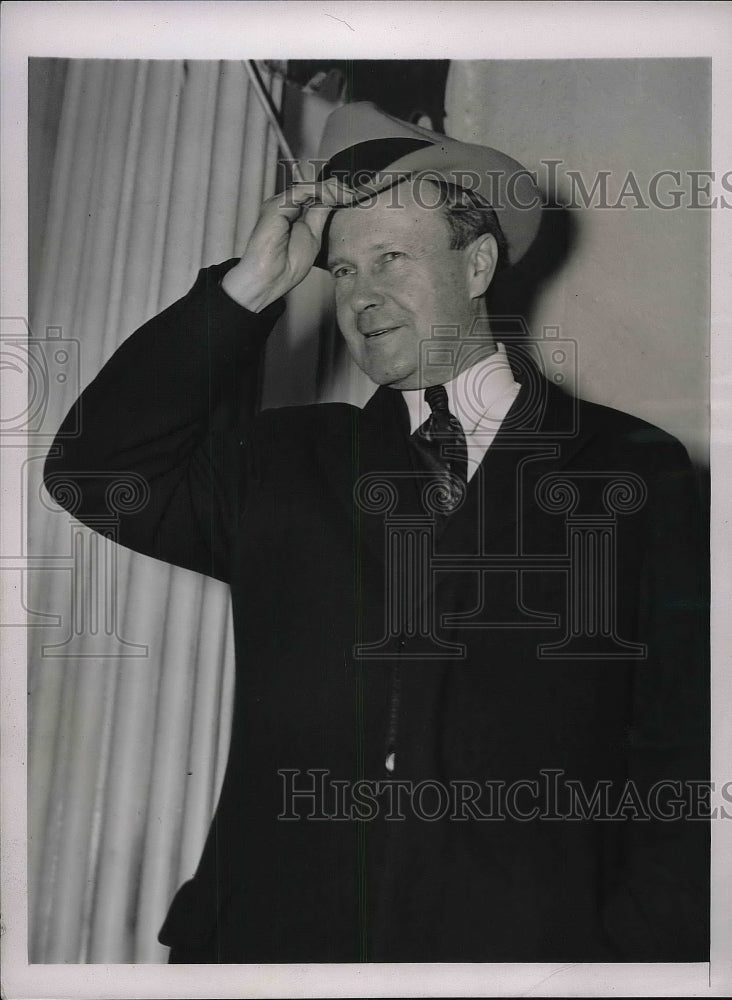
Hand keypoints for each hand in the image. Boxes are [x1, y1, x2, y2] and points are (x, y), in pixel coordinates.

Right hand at [221, 180, 353, 311]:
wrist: (271, 278)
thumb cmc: (287, 265)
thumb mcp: (313, 237)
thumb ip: (319, 215)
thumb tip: (332, 199)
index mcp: (293, 214)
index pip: (315, 196)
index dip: (334, 194)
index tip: (353, 197)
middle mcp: (286, 206)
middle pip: (313, 189)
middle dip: (336, 189)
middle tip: (353, 194)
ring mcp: (280, 204)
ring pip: (309, 188)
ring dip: (331, 190)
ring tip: (346, 195)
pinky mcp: (277, 205)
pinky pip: (302, 191)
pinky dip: (320, 192)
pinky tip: (333, 197)